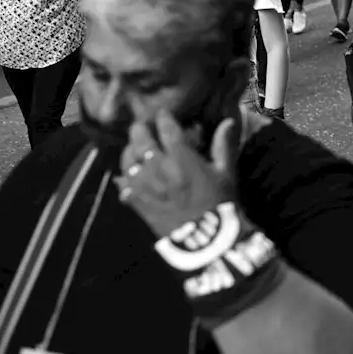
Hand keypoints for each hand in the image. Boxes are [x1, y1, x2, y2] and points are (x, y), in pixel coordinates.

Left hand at [115, 110, 237, 237]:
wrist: (206, 239)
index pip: (167, 129)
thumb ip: (224, 145)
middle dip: (139, 130)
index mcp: (182, 158)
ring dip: (129, 152)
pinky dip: (123, 181)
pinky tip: (126, 178)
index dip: (163, 118)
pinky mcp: (138, 204)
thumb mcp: (226, 172)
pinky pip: (124, 187)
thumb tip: (229, 120)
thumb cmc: (220, 202)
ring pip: (128, 162)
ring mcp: (146, 186)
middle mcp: (159, 169)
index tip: (163, 114)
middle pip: (140, 141)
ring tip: (132, 149)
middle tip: (141, 126)